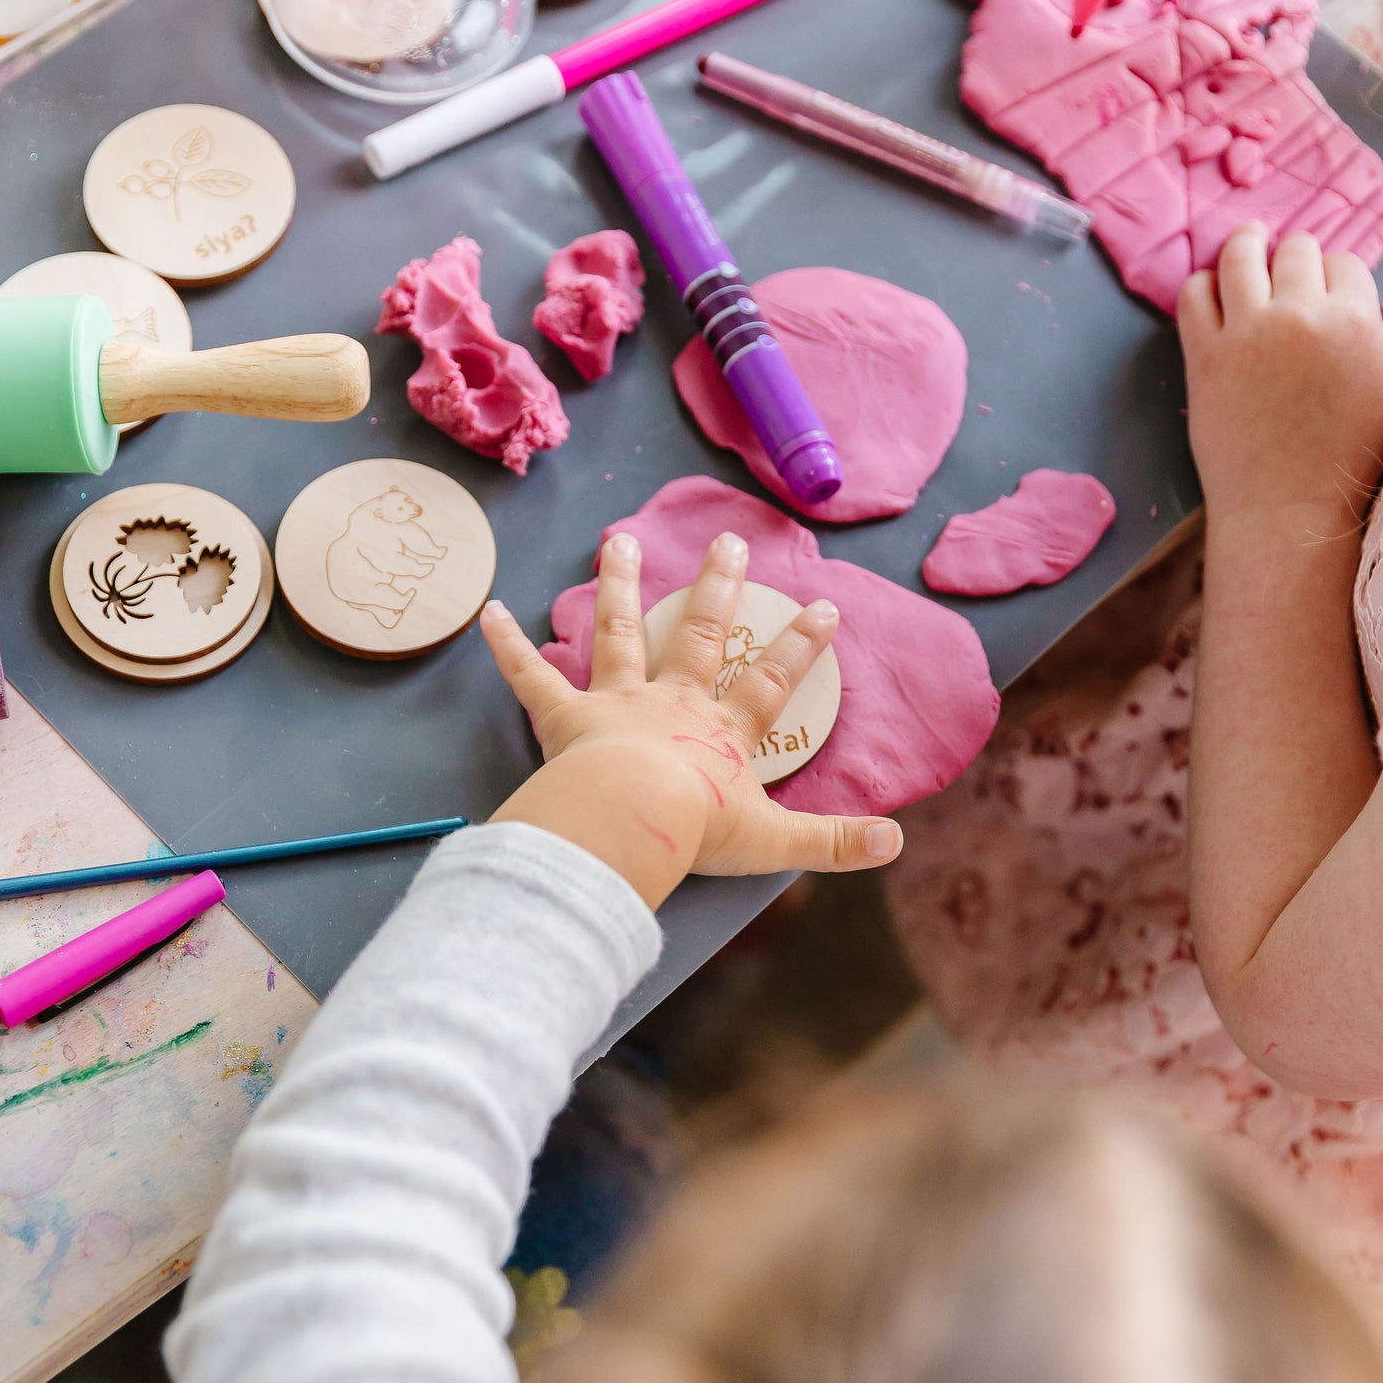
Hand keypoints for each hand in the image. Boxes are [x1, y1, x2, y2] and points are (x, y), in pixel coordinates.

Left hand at [481, 531, 903, 908]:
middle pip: (700, 635)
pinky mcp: (564, 719)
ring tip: (619, 541)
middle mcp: (673, 703)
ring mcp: (617, 703)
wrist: (628, 820)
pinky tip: (488, 611)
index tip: (823, 606)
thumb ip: (834, 842)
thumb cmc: (696, 831)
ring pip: (620, 633)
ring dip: (621, 586)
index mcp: (723, 731)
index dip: (800, 646)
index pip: (771, 682)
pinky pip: (531, 677)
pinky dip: (507, 645)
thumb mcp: (775, 841)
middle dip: (717, 587)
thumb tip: (894, 841)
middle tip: (727, 541)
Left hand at [1178, 223, 1382, 531]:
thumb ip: (1377, 342)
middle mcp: (1301, 317)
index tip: (1322, 286)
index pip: (1343, 263)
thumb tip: (1366, 314)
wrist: (1288, 509)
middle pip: (1296, 251)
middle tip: (1287, 266)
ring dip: (1245, 244)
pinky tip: (1211, 288)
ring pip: (1242, 256)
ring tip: (1246, 242)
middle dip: (1294, 256)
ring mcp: (1248, 334)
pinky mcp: (1204, 356)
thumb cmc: (1347, 462)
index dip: (1332, 273)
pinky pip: (1194, 294)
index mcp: (1356, 322)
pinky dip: (1202, 282)